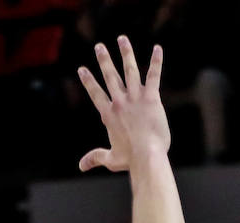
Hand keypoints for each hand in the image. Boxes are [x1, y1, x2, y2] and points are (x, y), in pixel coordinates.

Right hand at [77, 37, 168, 173]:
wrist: (146, 157)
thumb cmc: (130, 160)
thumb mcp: (110, 159)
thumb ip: (95, 158)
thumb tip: (81, 166)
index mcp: (109, 115)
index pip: (96, 93)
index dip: (88, 81)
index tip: (82, 69)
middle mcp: (120, 102)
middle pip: (109, 76)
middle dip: (104, 60)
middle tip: (99, 47)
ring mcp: (135, 98)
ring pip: (129, 70)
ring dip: (125, 52)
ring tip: (122, 39)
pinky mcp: (151, 98)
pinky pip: (154, 75)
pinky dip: (156, 61)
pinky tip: (158, 48)